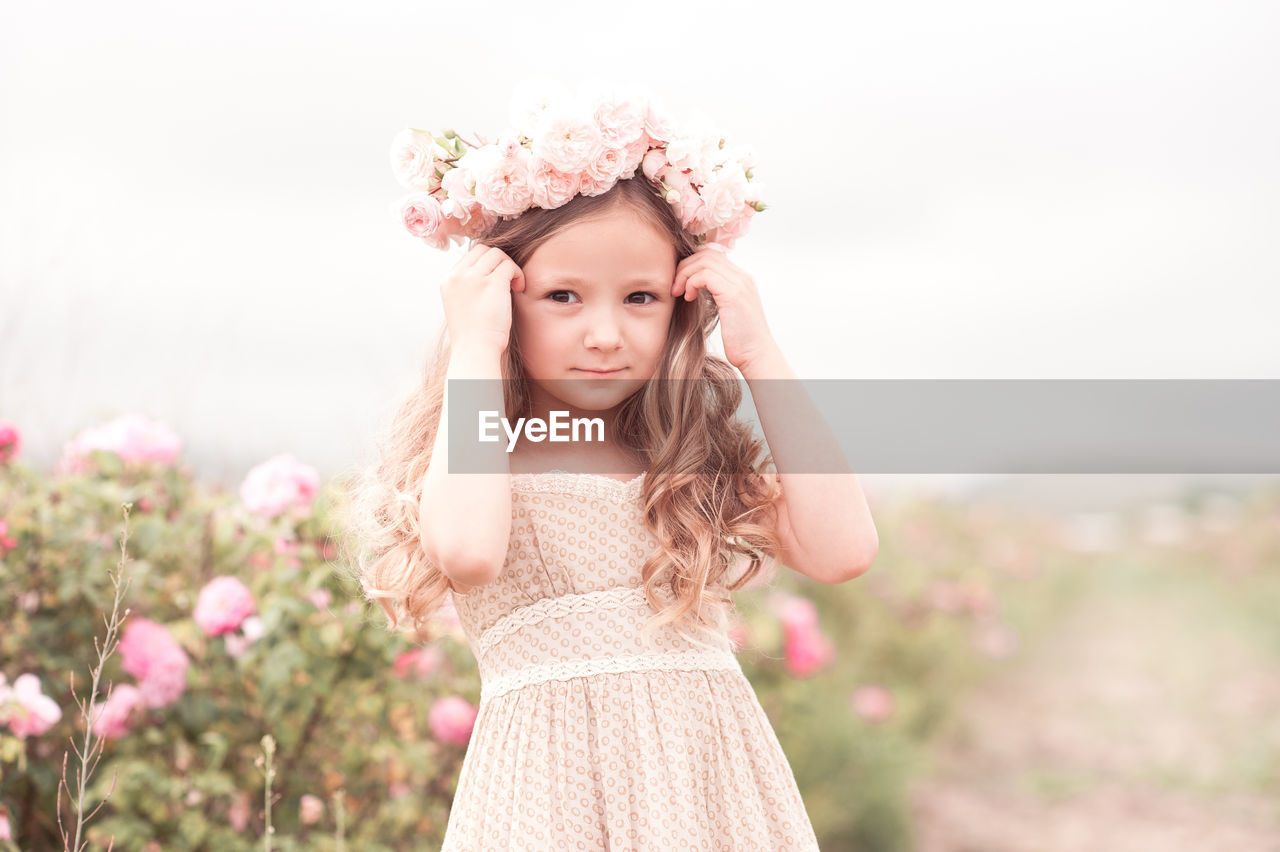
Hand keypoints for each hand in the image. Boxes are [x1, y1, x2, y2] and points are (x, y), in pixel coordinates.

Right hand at [440, 242, 525, 356]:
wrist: (475, 350)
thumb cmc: (474, 334)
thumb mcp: (462, 304)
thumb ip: (469, 286)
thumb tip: (489, 271)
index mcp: (448, 280)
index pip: (470, 256)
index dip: (487, 263)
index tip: (496, 280)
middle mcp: (457, 276)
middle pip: (483, 250)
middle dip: (499, 262)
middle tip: (507, 281)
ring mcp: (473, 278)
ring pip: (498, 254)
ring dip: (510, 267)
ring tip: (514, 286)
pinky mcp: (492, 283)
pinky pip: (509, 266)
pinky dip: (518, 274)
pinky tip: (519, 289)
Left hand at [671, 244, 776, 370]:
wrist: (756, 355)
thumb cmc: (740, 340)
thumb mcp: (728, 311)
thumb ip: (717, 295)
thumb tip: (695, 287)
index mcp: (741, 279)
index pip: (712, 256)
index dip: (692, 264)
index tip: (680, 282)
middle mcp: (742, 277)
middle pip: (706, 254)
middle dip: (685, 267)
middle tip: (675, 286)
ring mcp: (739, 284)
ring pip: (704, 261)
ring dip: (685, 274)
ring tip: (679, 292)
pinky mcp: (732, 294)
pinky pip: (705, 275)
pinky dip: (691, 283)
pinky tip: (689, 297)